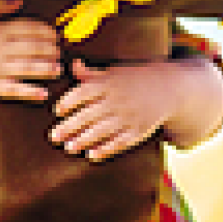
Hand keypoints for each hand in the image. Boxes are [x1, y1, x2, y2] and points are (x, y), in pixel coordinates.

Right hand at [0, 0, 62, 102]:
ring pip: (26, 68)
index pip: (29, 27)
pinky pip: (13, 90)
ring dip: (46, 69)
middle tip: (60, 51)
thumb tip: (21, 0)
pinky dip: (30, 92)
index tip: (55, 34)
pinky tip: (43, 94)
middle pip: (32, 47)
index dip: (46, 30)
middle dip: (50, 49)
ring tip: (58, 69)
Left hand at [48, 59, 177, 160]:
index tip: (57, 111)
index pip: (83, 92)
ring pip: (101, 131)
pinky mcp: (139, 130)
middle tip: (53, 137)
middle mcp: (117, 100)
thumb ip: (91, 74)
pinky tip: (91, 156)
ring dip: (83, 141)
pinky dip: (105, 150)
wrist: (169, 88)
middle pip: (88, 115)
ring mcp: (129, 116)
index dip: (68, 102)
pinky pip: (120, 143)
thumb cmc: (134, 79)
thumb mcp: (114, 72)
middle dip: (69, 127)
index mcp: (109, 83)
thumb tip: (73, 65)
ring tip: (68, 148)